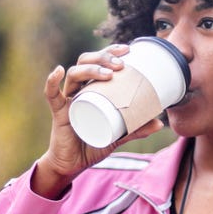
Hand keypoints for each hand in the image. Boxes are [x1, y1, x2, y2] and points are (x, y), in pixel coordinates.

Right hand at [31, 44, 163, 197]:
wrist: (73, 164)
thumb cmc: (93, 144)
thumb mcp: (119, 135)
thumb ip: (136, 128)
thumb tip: (160, 123)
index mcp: (92, 89)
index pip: (99, 62)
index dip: (111, 51)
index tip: (128, 49)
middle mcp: (79, 89)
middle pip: (86, 62)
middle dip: (103, 57)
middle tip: (121, 64)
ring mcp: (68, 99)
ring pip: (74, 74)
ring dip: (91, 68)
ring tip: (108, 73)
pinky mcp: (59, 113)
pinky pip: (52, 95)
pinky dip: (52, 82)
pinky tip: (58, 71)